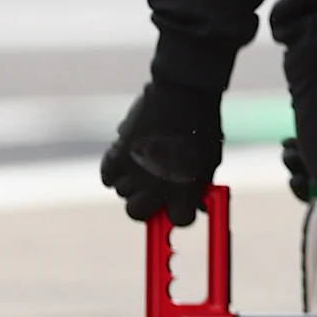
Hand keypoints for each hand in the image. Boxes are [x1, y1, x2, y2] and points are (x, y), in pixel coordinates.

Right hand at [102, 83, 223, 223]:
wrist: (185, 95)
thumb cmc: (202, 127)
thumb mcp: (209, 160)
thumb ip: (199, 186)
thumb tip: (197, 207)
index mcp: (186, 189)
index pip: (178, 221)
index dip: (178, 214)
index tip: (177, 207)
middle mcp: (158, 186)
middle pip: (137, 213)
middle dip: (144, 205)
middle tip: (149, 193)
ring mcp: (136, 172)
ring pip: (122, 192)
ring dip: (130, 182)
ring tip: (145, 162)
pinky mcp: (118, 155)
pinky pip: (108, 176)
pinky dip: (114, 170)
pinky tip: (127, 158)